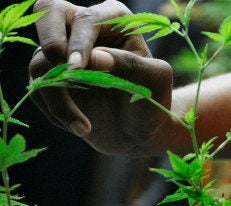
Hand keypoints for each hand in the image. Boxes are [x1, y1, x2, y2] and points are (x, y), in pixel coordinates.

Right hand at [28, 0, 172, 154]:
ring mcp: (63, 51)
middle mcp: (84, 28)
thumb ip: (131, 64)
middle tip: (67, 75)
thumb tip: (96, 56)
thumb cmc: (152, 100)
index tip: (77, 68)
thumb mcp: (155, 81)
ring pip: (40, 62)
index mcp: (114, 19)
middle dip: (51, 42)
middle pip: (48, 11)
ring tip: (85, 128)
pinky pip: (38, 87)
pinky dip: (55, 111)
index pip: (87, 18)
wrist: (139, 131)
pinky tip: (81, 126)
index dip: (79, 42)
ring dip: (59, 99)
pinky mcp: (49, 75)